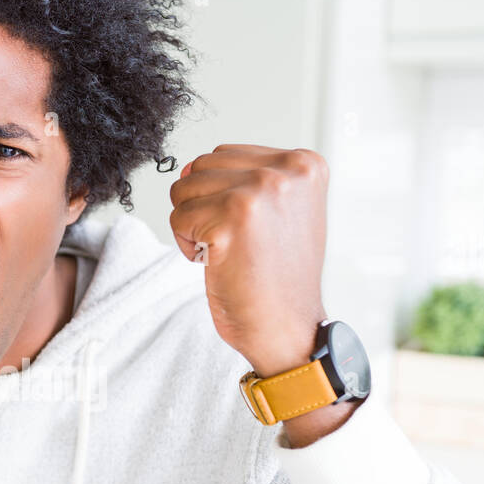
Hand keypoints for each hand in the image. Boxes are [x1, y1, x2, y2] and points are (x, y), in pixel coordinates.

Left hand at [168, 143, 329, 374]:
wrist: (286, 328)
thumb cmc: (277, 278)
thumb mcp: (278, 213)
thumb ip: (240, 181)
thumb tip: (184, 169)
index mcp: (304, 164)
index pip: (226, 155)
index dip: (223, 196)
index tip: (254, 230)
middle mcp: (286, 171)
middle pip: (201, 167)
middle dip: (205, 207)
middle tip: (238, 244)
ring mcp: (259, 192)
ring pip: (184, 189)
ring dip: (195, 225)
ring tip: (230, 252)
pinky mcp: (231, 219)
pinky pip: (179, 218)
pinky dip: (188, 246)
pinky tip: (219, 263)